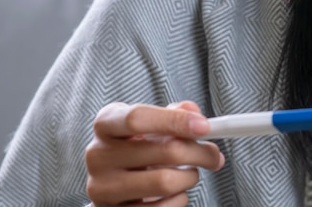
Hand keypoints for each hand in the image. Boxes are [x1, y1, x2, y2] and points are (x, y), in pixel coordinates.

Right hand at [85, 101, 224, 206]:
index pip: (138, 118)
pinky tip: (176, 192)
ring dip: (190, 177)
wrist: (112, 181)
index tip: (204, 126)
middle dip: (199, 152)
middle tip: (213, 155)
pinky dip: (179, 199)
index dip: (175, 120)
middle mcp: (98, 155)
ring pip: (165, 182)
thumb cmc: (135, 146)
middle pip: (163, 151)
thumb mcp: (148, 124)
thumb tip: (194, 114)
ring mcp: (102, 188)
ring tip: (190, 173)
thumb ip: (172, 114)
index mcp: (105, 124)